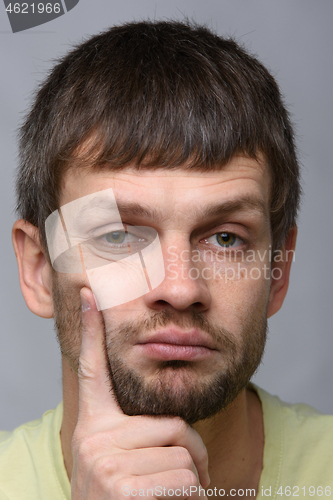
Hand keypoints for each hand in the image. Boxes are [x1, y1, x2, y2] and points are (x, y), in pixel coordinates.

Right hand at [71, 287, 209, 498]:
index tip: (89, 295)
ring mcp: (106, 463)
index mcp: (94, 428)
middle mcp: (94, 439)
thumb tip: (174, 422)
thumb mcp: (120, 464)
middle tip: (179, 482)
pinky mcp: (124, 487)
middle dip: (191, 456)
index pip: (92, 371)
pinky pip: (187, 480)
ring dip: (191, 483)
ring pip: (185, 456)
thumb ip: (137, 436)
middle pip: (173, 426)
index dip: (91, 331)